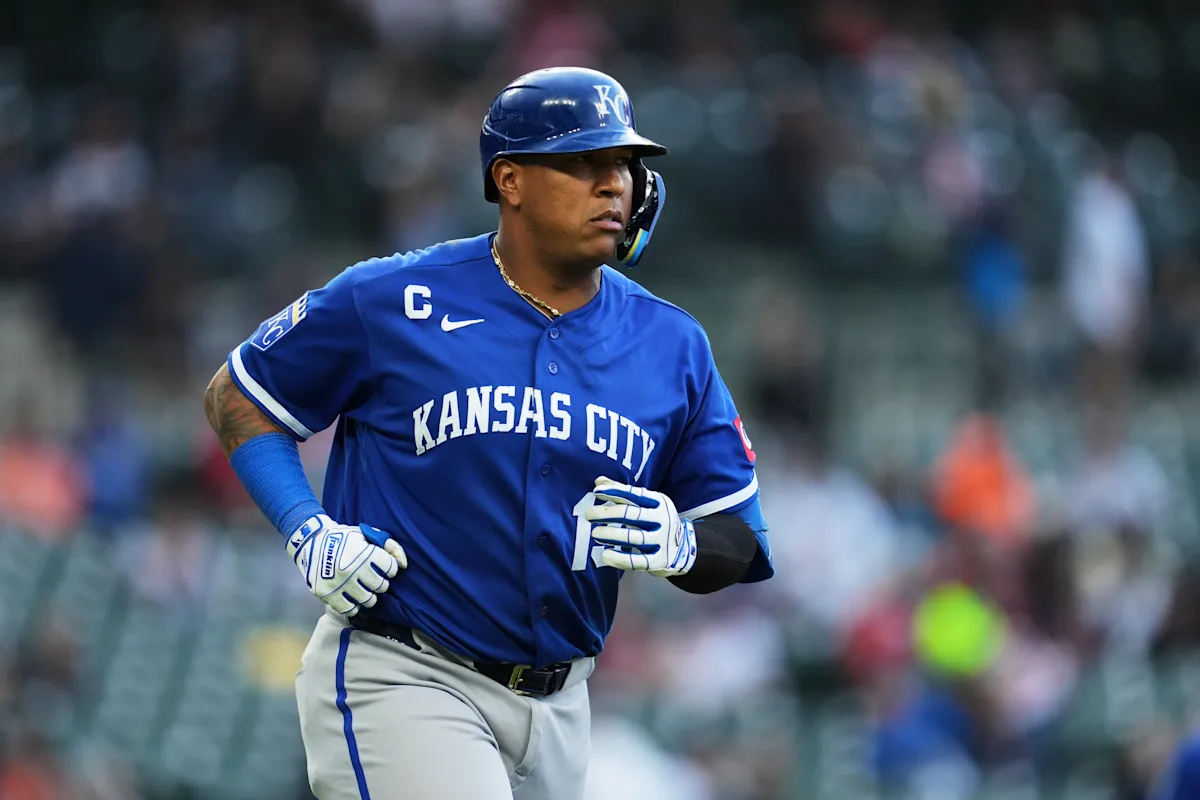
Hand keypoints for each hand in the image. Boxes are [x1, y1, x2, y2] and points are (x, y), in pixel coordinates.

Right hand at [286, 515, 406, 615]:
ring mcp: (339, 584)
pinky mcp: (327, 595)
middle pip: (381, 586)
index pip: (391, 568)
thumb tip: (404, 565)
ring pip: (369, 601)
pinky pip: (350, 610)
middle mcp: (352, 570)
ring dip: (369, 595)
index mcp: (363, 552)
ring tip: (362, 587)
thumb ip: (389, 545)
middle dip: (380, 582)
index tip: (381, 565)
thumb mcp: (366, 534)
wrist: (310, 542)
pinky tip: (351, 595)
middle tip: (371, 577)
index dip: (389, 567)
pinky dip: (353, 605)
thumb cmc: (344, 538)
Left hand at [584, 477, 696, 577]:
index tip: (596, 492)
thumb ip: (623, 493)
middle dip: (607, 513)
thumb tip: (599, 481)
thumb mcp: (647, 504)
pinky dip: (619, 559)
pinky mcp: (659, 561)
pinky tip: (606, 555)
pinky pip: (637, 561)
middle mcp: (663, 520)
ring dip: (611, 535)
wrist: (683, 549)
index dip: (615, 491)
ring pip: (633, 538)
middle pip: (631, 515)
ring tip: (595, 533)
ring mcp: (662, 541)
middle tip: (589, 515)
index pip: (634, 494)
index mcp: (659, 502)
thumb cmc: (656, 522)